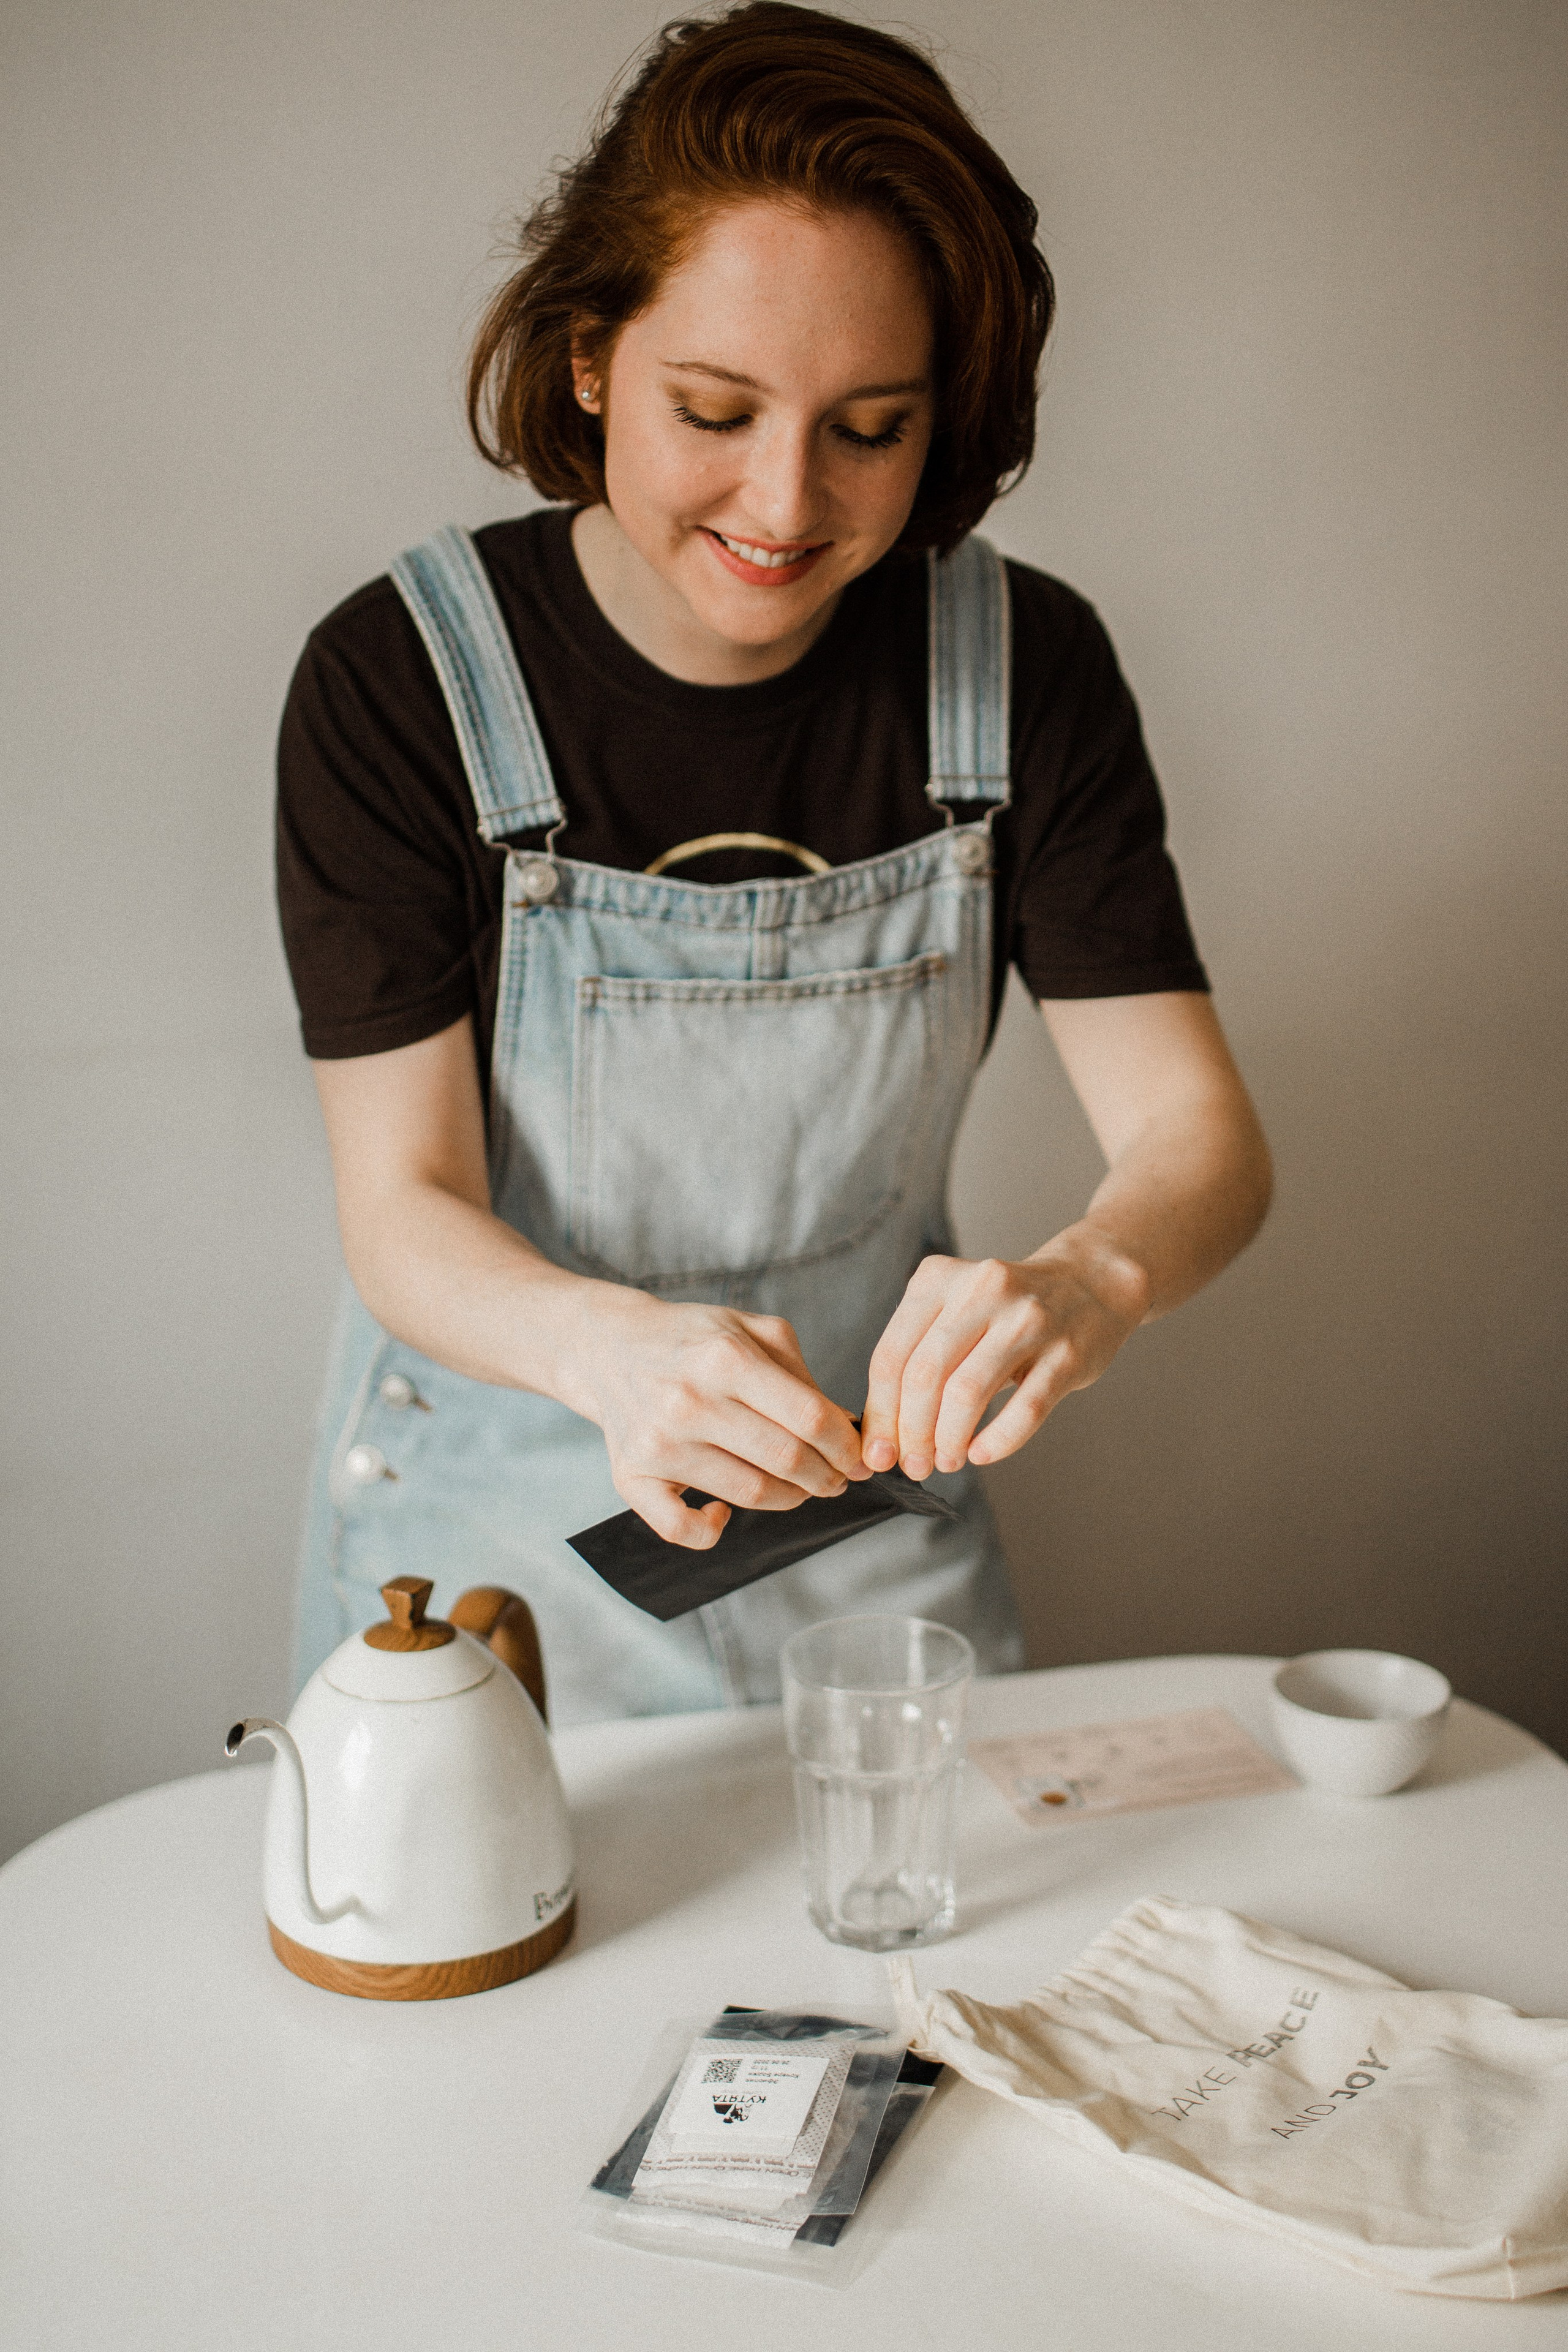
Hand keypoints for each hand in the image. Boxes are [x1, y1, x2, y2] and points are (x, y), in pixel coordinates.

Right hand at [560, 1289, 869, 1547]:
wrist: (610, 1347)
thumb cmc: (692, 1340)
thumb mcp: (751, 1330)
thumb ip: (801, 1375)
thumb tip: (846, 1428)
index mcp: (725, 1358)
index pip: (811, 1419)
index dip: (847, 1447)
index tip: (859, 1458)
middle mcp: (689, 1401)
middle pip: (787, 1460)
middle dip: (828, 1477)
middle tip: (838, 1478)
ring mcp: (658, 1443)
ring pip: (749, 1495)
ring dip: (790, 1499)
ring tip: (801, 1489)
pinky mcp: (631, 1476)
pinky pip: (681, 1528)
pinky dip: (714, 1530)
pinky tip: (726, 1512)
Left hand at [859, 1229, 1150, 1479]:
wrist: (1090, 1284)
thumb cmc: (1007, 1313)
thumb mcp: (954, 1313)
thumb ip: (918, 1360)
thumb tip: (882, 1436)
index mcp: (938, 1279)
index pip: (891, 1357)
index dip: (880, 1414)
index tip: (877, 1454)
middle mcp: (980, 1290)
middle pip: (924, 1375)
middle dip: (911, 1433)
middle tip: (913, 1466)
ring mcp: (1027, 1319)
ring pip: (967, 1391)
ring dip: (949, 1439)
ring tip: (946, 1461)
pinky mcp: (1066, 1352)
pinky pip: (1025, 1408)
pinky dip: (998, 1440)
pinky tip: (982, 1454)